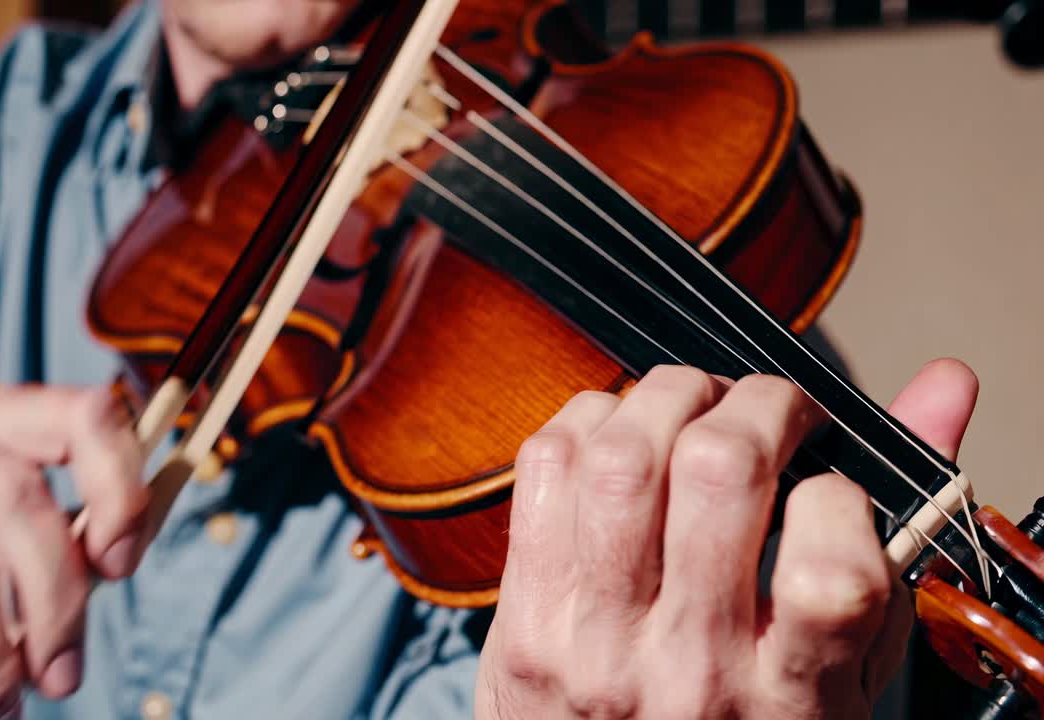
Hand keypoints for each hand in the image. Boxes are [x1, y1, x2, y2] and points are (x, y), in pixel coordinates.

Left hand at [476, 359, 978, 718]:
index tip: (830, 491)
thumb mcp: (844, 673)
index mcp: (788, 699)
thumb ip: (895, 541)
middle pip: (721, 472)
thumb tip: (940, 388)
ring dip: (668, 397)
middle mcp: (688, 665)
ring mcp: (595, 637)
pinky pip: (545, 470)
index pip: (829, 575)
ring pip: (623, 457)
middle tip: (770, 412)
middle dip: (758, 404)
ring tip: (694, 409)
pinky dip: (588, 421)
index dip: (839, 498)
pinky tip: (619, 435)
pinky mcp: (526, 611)